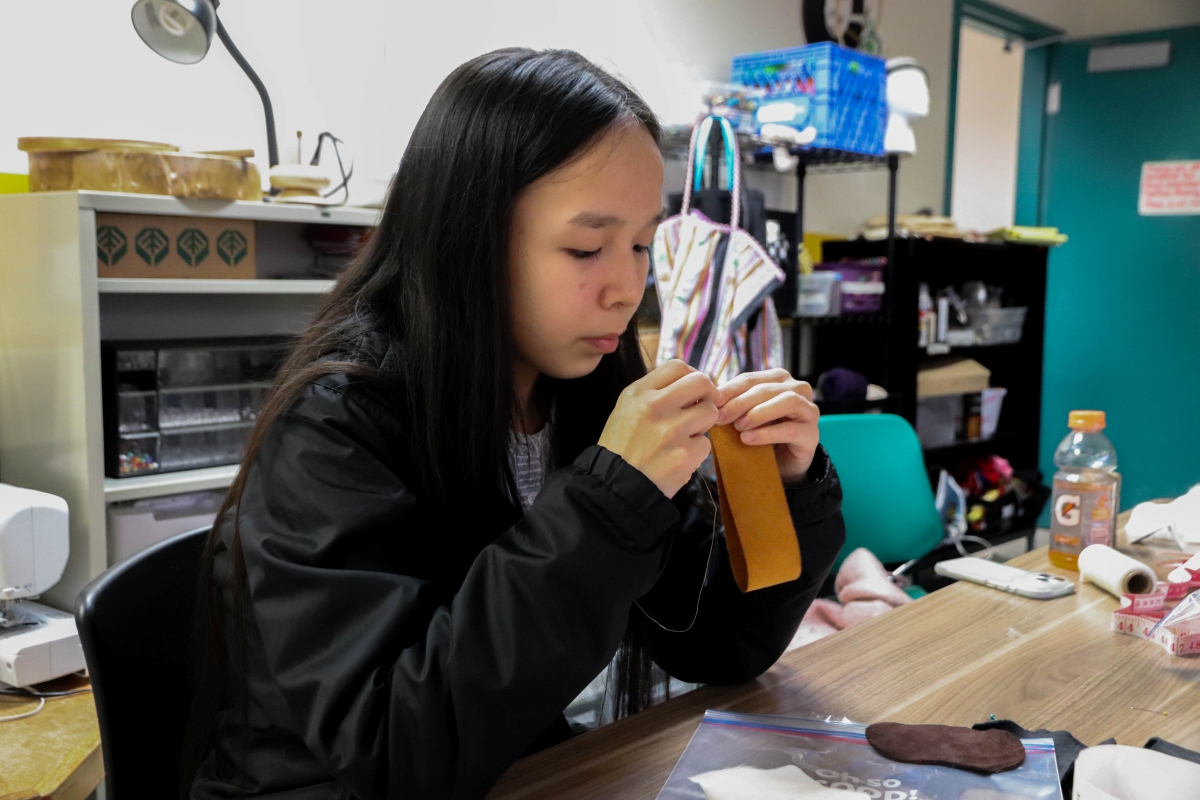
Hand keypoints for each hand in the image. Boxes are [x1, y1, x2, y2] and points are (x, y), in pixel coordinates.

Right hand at [598, 360, 719, 497]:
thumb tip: (690, 385)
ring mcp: (672, 430)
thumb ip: (654, 393)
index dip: (692, 375)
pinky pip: (705, 444)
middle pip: (700, 382)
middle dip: (708, 394)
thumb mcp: (627, 409)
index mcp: (639, 393)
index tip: (695, 389)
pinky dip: (695, 452)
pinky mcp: (685, 454)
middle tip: (705, 406)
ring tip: (684, 437)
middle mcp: (655, 406)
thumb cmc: (622, 448)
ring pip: (709, 413)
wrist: (615, 486)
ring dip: (703, 424)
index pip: (677, 366)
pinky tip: (678, 459)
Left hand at [716, 369, 819, 482]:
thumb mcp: (745, 416)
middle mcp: (797, 389)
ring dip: (758, 412)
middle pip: (766, 388)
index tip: (712, 403)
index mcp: (777, 379)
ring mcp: (808, 410)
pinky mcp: (811, 433)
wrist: (783, 463)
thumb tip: (709, 401)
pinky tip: (748, 439)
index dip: (729, 389)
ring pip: (786, 401)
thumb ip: (733, 405)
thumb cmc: (761, 434)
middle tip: (721, 417)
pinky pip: (790, 429)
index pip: (750, 378)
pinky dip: (767, 433)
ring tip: (739, 426)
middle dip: (740, 402)